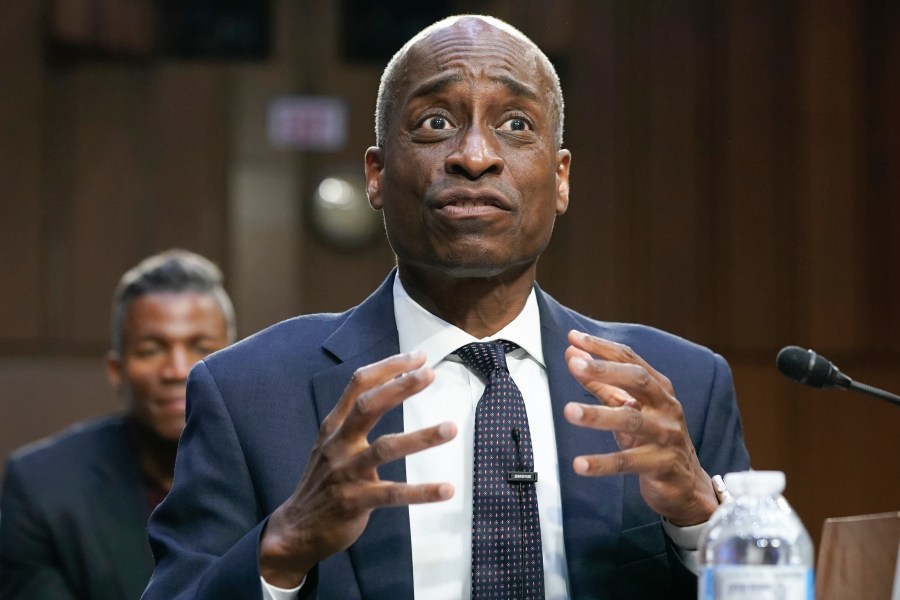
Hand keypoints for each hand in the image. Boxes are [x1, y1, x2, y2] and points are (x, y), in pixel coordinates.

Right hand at [259, 351, 456, 586]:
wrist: (295, 531)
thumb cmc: (323, 483)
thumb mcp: (330, 444)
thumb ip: (354, 420)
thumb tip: (390, 388)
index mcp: (334, 427)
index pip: (359, 385)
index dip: (388, 367)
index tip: (418, 357)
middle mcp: (338, 444)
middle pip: (369, 406)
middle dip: (400, 388)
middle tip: (430, 374)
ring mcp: (346, 473)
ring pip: (385, 448)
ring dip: (421, 437)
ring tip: (451, 427)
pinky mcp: (355, 502)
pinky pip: (392, 494)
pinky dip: (421, 492)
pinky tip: (446, 489)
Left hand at [562, 330, 716, 526]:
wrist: (685, 484)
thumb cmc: (652, 439)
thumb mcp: (628, 409)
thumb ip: (601, 384)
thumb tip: (573, 355)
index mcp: (658, 389)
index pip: (629, 360)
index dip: (601, 348)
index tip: (574, 337)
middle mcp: (666, 407)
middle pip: (638, 381)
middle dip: (605, 370)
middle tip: (575, 364)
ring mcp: (666, 436)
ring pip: (631, 421)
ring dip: (598, 415)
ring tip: (569, 411)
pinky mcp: (662, 465)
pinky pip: (629, 462)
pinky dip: (602, 463)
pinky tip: (580, 464)